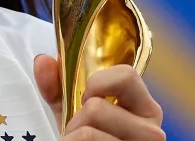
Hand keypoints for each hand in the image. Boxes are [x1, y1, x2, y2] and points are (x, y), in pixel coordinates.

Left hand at [33, 55, 164, 140]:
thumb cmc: (92, 138)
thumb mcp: (76, 111)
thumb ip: (59, 87)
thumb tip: (43, 61)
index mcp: (144, 108)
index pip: (126, 75)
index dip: (97, 83)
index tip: (86, 97)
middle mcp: (151, 130)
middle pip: (96, 107)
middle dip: (76, 120)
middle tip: (80, 132)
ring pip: (87, 133)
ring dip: (72, 137)